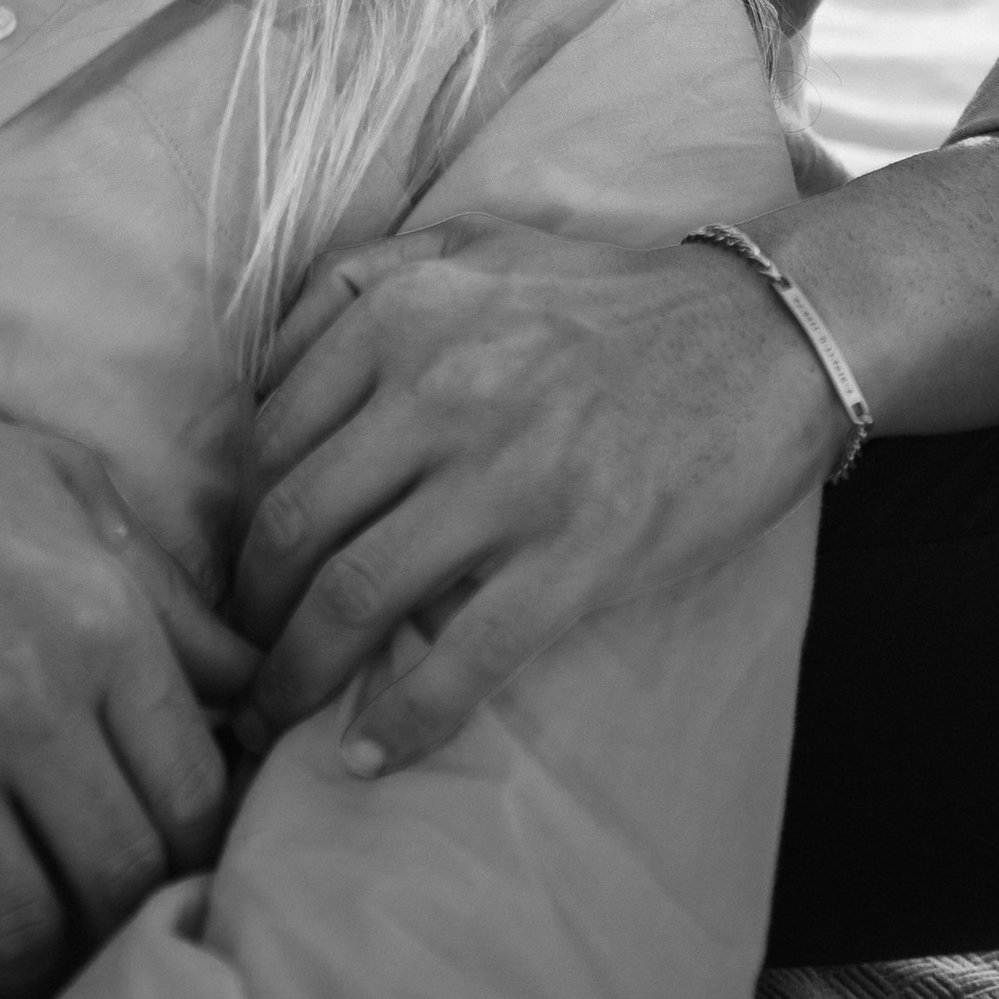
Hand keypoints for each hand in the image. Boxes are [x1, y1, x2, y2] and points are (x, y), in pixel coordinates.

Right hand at [0, 343, 255, 998]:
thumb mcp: (67, 489)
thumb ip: (168, 597)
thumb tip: (254, 683)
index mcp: (100, 622)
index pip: (195, 797)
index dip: (194, 849)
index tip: (166, 858)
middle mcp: (25, 703)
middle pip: (119, 881)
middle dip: (118, 916)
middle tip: (93, 917)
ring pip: (19, 937)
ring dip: (29, 968)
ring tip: (20, 956)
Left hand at [233, 215, 847, 771]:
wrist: (763, 335)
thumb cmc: (613, 298)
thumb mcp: (477, 241)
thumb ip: (370, 275)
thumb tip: (272, 350)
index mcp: (403, 314)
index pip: (270, 437)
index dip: (236, 520)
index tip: (236, 569)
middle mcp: (439, 389)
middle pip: (291, 524)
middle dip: (248, 610)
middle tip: (240, 656)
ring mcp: (508, 476)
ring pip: (354, 595)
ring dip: (297, 674)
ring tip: (277, 716)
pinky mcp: (576, 554)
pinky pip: (459, 658)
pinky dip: (400, 721)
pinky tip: (369, 758)